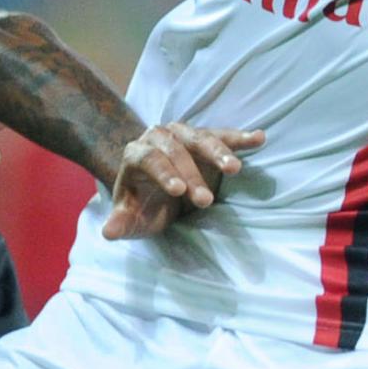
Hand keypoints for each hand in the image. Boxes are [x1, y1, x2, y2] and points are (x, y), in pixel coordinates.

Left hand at [103, 123, 266, 239]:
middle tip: (206, 200)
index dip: (163, 172)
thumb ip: (121, 223)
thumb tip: (109, 232)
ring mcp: (184, 135)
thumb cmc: (143, 206)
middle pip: (176, 150)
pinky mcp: (206, 138)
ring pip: (201, 138)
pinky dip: (240, 137)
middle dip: (192, 174)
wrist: (157, 192)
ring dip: (218, 153)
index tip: (178, 190)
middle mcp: (159, 137)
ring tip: (235, 169)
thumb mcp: (132, 219)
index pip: (149, 158)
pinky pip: (223, 135)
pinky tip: (258, 139)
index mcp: (136, 153)